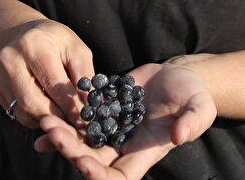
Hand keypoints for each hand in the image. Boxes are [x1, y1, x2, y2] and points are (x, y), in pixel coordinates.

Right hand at [0, 19, 93, 128]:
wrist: (25, 35)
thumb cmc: (56, 42)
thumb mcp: (75, 48)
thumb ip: (84, 75)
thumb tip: (91, 104)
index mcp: (33, 44)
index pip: (53, 84)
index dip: (71, 105)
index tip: (86, 119)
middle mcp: (10, 59)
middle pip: (33, 102)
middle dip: (58, 117)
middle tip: (76, 125)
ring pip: (24, 112)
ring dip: (48, 120)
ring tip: (66, 119)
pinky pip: (19, 114)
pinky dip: (37, 118)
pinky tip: (50, 112)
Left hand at [34, 62, 216, 179]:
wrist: (181, 75)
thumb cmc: (195, 95)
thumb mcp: (200, 108)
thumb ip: (193, 123)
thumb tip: (178, 136)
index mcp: (144, 152)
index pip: (117, 177)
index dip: (98, 175)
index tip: (83, 163)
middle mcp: (123, 145)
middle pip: (91, 160)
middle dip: (70, 150)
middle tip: (53, 133)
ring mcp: (112, 127)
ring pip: (80, 140)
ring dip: (61, 135)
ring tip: (44, 121)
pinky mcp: (104, 108)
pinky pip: (80, 118)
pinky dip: (63, 119)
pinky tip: (43, 114)